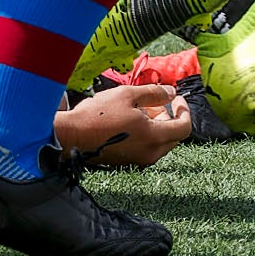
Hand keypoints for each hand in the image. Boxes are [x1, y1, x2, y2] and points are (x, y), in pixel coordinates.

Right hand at [60, 84, 192, 166]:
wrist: (70, 137)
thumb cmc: (97, 114)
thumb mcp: (128, 94)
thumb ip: (154, 93)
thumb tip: (172, 94)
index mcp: (153, 137)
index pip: (184, 127)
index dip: (184, 110)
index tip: (177, 98)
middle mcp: (150, 153)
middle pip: (174, 135)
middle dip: (170, 116)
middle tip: (157, 100)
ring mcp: (139, 160)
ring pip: (161, 142)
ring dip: (158, 124)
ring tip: (141, 107)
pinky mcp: (128, 161)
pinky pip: (148, 147)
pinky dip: (148, 133)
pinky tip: (131, 119)